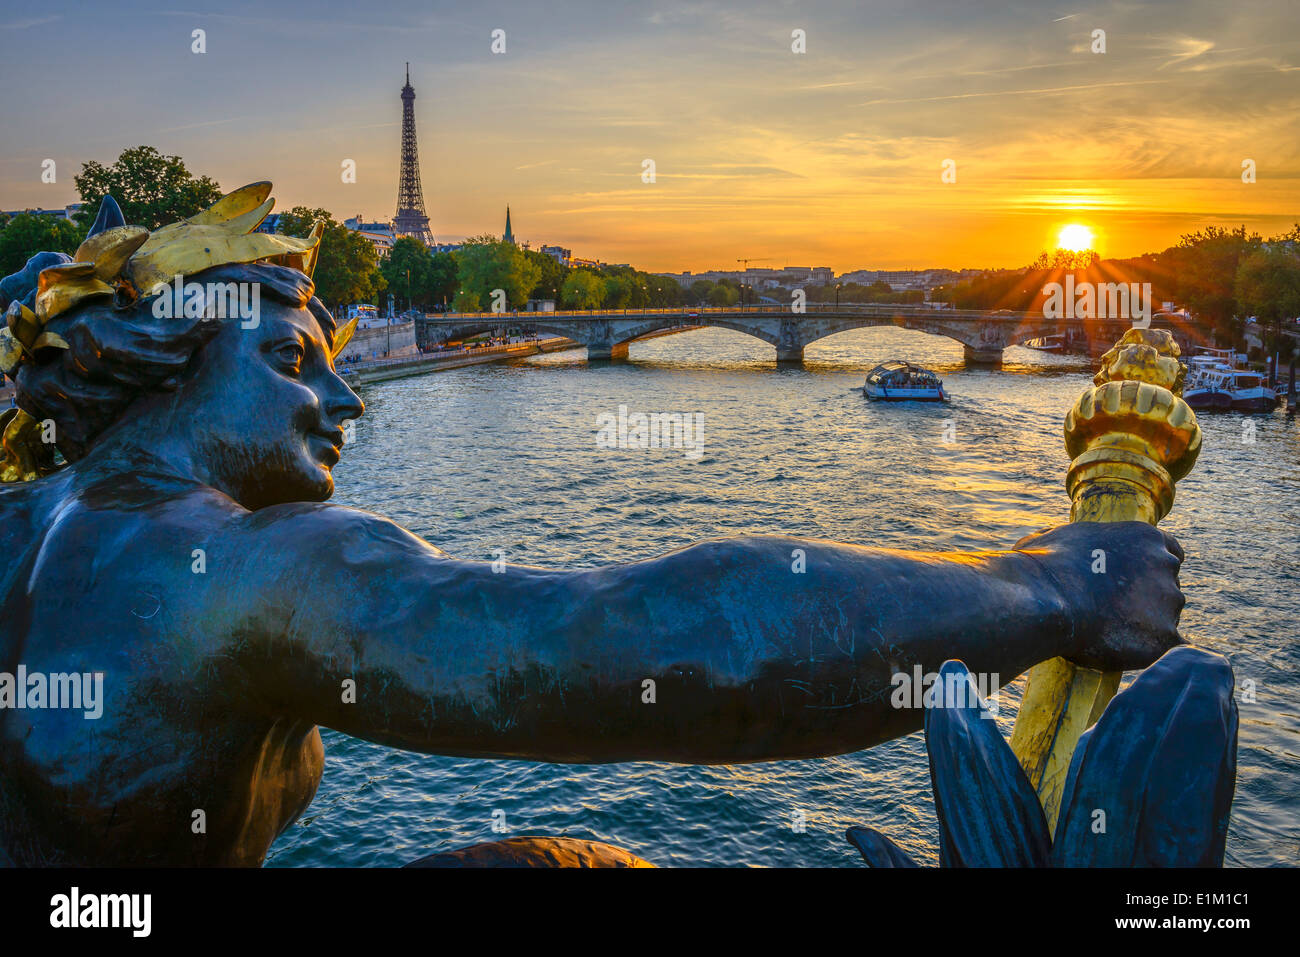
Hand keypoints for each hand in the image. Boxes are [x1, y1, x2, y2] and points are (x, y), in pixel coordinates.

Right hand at [1013, 522, 1184, 671]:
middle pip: (1168, 587)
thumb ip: (1072, 542)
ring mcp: (1169, 601)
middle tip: (1112, 614)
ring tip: (1106, 635)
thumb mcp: (1054, 538)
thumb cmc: (1042, 567)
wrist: (1044, 600)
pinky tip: (1124, 655)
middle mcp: (1165, 564)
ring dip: (1143, 626)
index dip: (1154, 569)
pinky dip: (1149, 652)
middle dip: (1146, 600)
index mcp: (1145, 537)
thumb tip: (1049, 546)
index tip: (1138, 583)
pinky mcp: (1165, 636)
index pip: (1170, 552)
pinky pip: (1167, 649)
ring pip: (1165, 618)